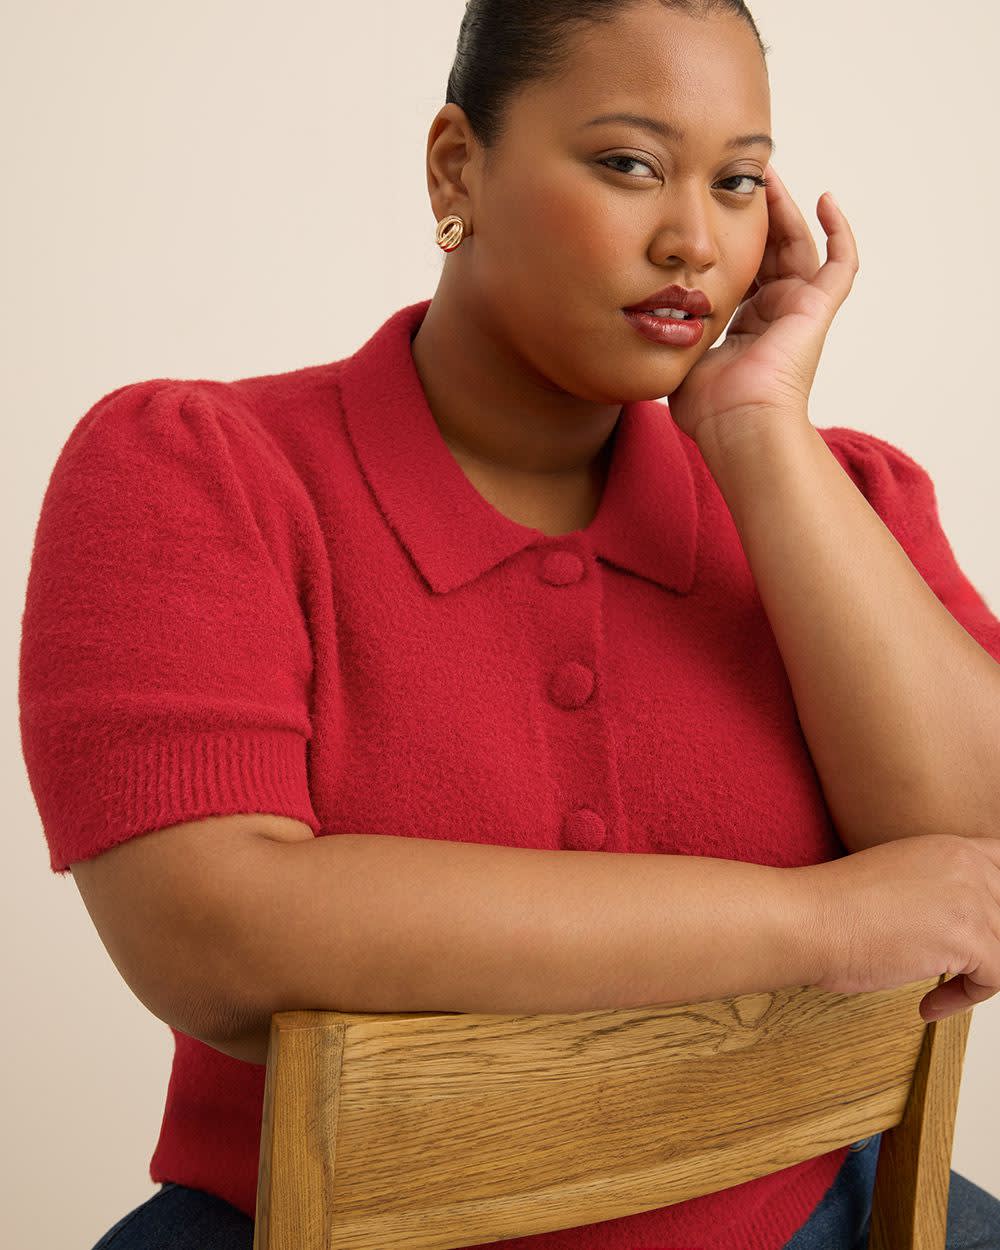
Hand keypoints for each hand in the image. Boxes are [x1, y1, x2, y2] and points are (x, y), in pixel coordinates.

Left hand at [665, 165, 859, 448]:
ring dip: (785, 210)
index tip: (711, 211)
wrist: (739, 424)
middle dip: (757, 215)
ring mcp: (799, 312)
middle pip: (770, 253)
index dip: (731, 243)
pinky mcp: (818, 309)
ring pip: (799, 246)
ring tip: (767, 174)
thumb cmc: (709, 407)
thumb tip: (646, 320)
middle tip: (738, 179)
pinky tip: (825, 200)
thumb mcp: (681, 359)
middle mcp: (774, 317)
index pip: (741, 274)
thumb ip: (672, 334)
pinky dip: (839, 231)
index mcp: (744, 330)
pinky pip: (841, 263)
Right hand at [800, 835, 999, 1021]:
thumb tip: (959, 924)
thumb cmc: (834, 908)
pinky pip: (996, 979)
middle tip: (965, 970)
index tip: (985, 935)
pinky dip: (963, 1000)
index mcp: (951, 847)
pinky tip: (927, 1004)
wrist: (807, 920)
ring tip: (940, 989)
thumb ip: (938, 886)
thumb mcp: (896, 876)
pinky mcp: (969, 937)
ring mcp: (972, 899)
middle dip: (990, 948)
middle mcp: (968, 865)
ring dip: (977, 977)